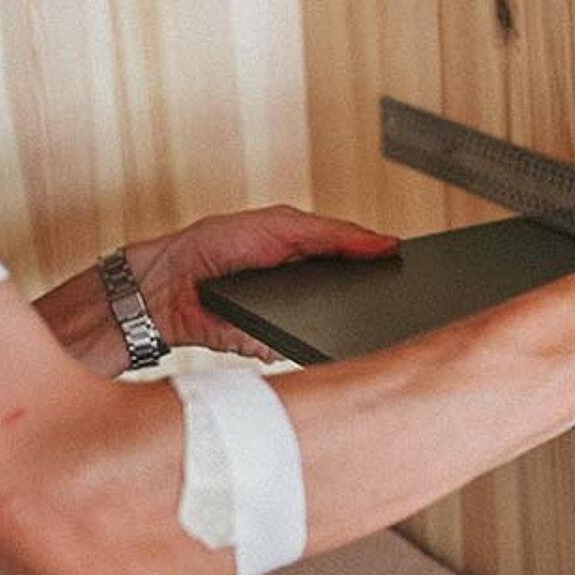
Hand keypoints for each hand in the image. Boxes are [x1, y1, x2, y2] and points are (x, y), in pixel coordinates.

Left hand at [126, 205, 401, 360]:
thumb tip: (383, 243)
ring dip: (332, 323)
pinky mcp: (268, 345)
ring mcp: (285, 319)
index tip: (405, 262)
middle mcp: (300, 289)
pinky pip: (295, 349)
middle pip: (346, 299)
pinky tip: (300, 330)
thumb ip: (332, 234)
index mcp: (306, 254)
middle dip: (364, 299)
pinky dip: (298, 343)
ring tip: (338, 309)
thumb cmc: (215, 244)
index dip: (379, 262)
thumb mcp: (283, 225)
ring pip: (325, 328)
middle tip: (383, 292)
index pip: (354, 260)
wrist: (169, 284)